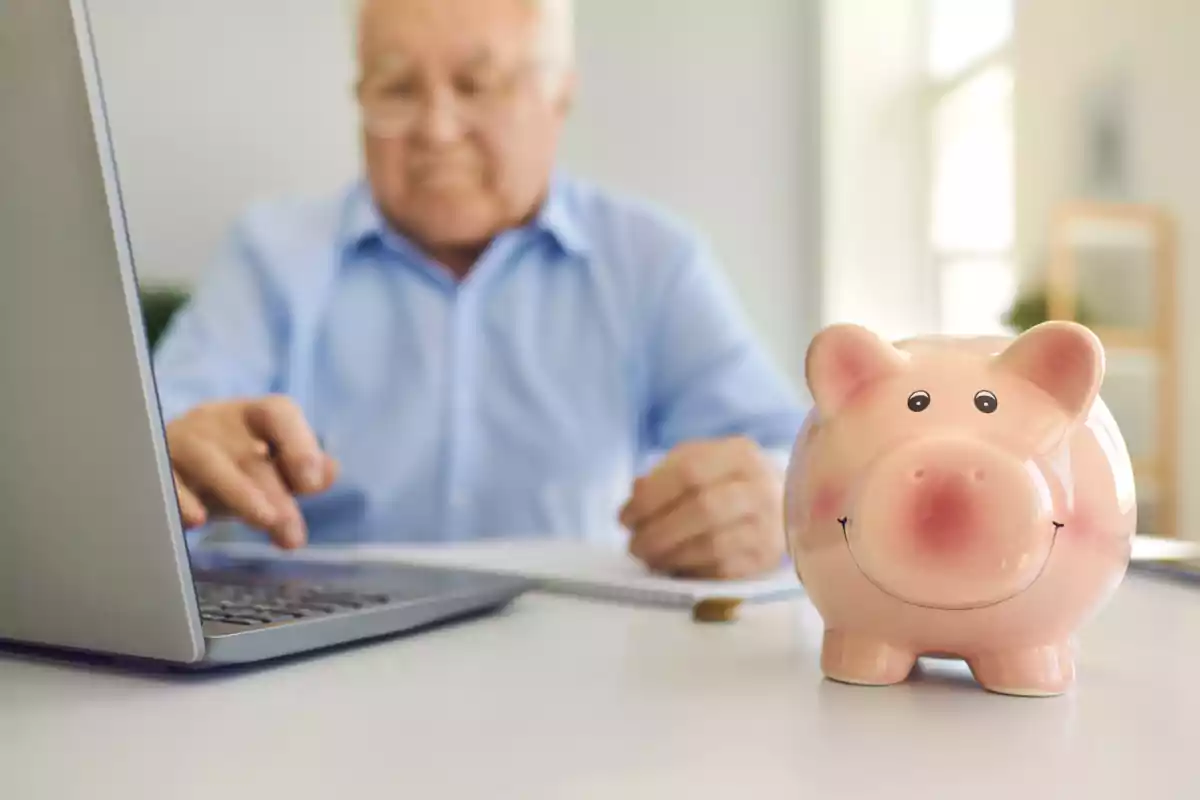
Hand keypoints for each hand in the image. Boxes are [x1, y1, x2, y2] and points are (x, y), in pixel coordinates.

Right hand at [165, 395, 337, 547]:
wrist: (162, 469)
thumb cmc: (226, 467)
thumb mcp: (267, 469)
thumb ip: (299, 470)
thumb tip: (329, 472)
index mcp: (252, 415)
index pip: (279, 413)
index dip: (299, 444)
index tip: (312, 483)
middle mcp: (216, 421)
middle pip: (249, 450)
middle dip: (275, 493)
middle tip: (292, 534)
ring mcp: (180, 439)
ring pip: (209, 460)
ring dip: (239, 492)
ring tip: (264, 521)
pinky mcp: (151, 465)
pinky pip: (164, 479)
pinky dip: (182, 498)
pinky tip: (198, 520)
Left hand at [619, 436, 785, 579]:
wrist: (783, 504)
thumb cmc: (727, 481)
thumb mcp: (699, 462)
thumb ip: (664, 475)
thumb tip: (634, 500)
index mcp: (739, 454)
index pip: (689, 471)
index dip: (650, 497)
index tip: (625, 518)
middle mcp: (760, 487)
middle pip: (703, 509)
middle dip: (658, 532)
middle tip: (634, 546)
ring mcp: (769, 525)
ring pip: (713, 545)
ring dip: (672, 556)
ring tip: (650, 559)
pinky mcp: (768, 558)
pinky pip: (724, 570)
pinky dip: (692, 571)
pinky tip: (675, 569)